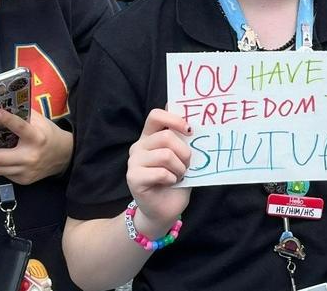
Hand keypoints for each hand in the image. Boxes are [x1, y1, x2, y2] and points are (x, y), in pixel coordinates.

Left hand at [0, 109, 71, 184]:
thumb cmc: (48, 134)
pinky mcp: (22, 180)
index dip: (8, 120)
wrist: (64, 157)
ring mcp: (25, 171)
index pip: (22, 128)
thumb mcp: (40, 122)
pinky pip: (1, 173)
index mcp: (38, 137)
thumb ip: (21, 116)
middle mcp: (30, 156)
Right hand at [126, 108, 192, 234]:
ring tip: (178, 175)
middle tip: (186, 165)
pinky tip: (170, 183)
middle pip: (166, 137)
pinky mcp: (133, 177)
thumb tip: (193, 124)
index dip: (174, 119)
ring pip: (165, 155)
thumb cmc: (176, 180)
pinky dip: (172, 179)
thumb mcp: (182, 157)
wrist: (165, 210)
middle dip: (184, 152)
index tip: (190, 130)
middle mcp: (139, 146)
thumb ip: (183, 140)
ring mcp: (133, 161)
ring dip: (179, 168)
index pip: (156, 115)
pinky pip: (161, 172)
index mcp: (150, 136)